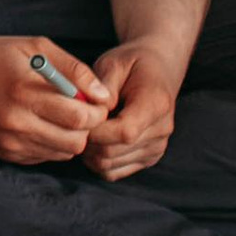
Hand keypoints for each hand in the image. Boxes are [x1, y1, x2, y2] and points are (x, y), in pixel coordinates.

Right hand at [0, 27, 108, 164]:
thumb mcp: (35, 47)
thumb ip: (74, 69)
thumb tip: (103, 95)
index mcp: (24, 92)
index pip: (80, 117)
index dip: (96, 111)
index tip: (94, 101)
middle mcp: (15, 122)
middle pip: (75, 142)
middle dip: (86, 128)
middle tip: (80, 111)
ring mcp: (8, 141)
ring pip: (61, 153)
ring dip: (68, 137)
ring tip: (59, 116)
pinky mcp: (2, 152)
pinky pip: (42, 157)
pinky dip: (49, 144)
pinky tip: (39, 123)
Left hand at [85, 39, 184, 179]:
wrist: (157, 69)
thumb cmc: (131, 63)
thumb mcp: (114, 63)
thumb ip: (103, 86)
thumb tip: (92, 109)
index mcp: (156, 105)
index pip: (124, 132)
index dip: (95, 130)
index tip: (77, 116)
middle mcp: (161, 131)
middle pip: (113, 152)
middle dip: (86, 140)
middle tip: (74, 122)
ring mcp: (156, 148)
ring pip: (109, 165)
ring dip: (88, 151)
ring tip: (85, 128)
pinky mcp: (148, 158)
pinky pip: (113, 172)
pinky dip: (97, 160)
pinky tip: (94, 140)